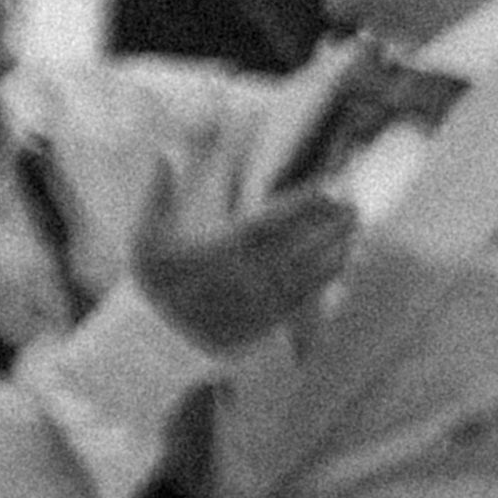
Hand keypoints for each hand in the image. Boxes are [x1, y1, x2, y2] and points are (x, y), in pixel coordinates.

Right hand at [137, 189, 361, 348]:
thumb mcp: (144, 238)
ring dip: (335, 247)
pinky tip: (340, 260)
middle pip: (301, 244)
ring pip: (310, 272)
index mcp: (222, 251)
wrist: (158, 345)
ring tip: (354, 226)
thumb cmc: (153, 287)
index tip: (327, 185)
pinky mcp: (269, 322)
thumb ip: (157, 194)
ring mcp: (262, 301)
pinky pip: (308, 295)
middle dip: (330, 223)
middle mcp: (249, 276)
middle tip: (353, 202)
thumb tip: (164, 152)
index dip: (304, 202)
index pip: (273, 220)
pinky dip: (326, 276)